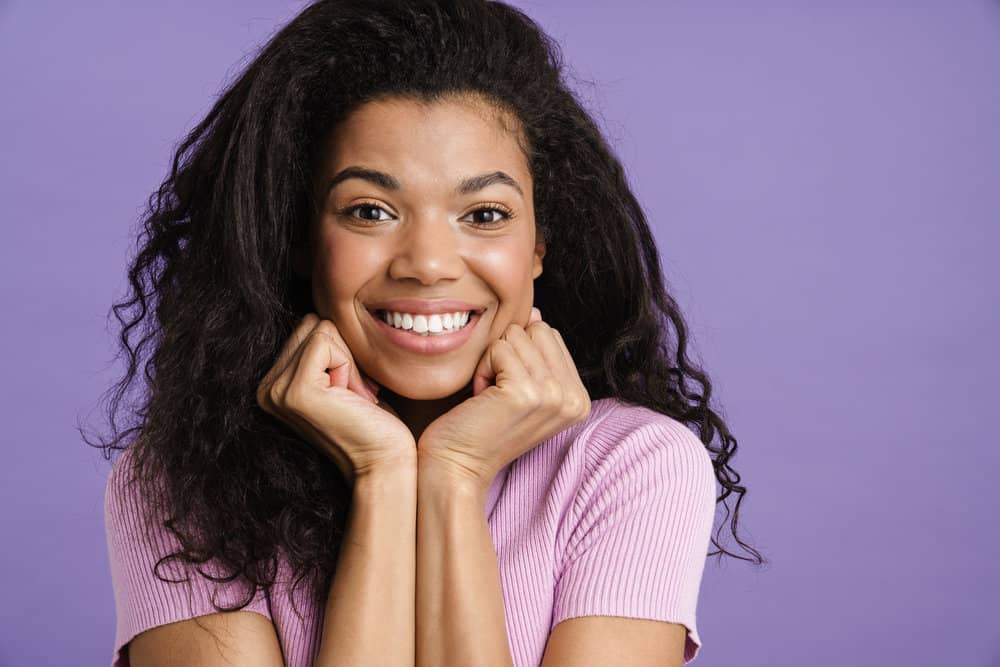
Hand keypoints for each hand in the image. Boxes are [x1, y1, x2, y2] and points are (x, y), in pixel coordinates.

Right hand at [256, 313, 415, 484]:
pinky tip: (352, 398)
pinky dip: (349, 366)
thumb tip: (325, 307)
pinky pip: (326, 341)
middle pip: (313, 323)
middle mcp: (266, 388)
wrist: (383, 463)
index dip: (341, 352)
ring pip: (322, 329)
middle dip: (344, 353)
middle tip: (353, 394)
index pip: (310, 327)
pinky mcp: (296, 390)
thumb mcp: (342, 376)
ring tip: (352, 398)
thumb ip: (326, 348)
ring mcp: (276, 390)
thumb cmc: (373, 421)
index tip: (350, 390)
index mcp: (273, 384)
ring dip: (348, 362)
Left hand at [417, 307, 590, 490]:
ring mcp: (554, 396)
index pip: (550, 336)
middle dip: (508, 355)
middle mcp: (574, 399)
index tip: (510, 393)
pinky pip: (499, 349)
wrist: (458, 465)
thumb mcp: (522, 387)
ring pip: (516, 336)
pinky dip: (482, 369)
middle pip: (537, 331)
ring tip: (490, 398)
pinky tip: (481, 399)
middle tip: (498, 395)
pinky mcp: (526, 393)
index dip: (520, 356)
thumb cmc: (482, 426)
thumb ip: (537, 352)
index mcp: (580, 398)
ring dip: (493, 362)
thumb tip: (536, 313)